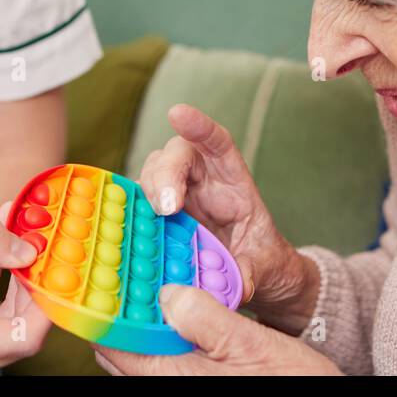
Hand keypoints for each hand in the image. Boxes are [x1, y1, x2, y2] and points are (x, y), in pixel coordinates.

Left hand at [94, 283, 339, 374]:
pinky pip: (165, 354)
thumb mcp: (250, 342)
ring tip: (150, 280)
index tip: (94, 279)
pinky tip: (179, 304)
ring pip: (145, 349)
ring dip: (143, 318)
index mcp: (174, 377)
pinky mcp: (197, 381)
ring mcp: (183, 382)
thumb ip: (204, 317)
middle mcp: (171, 382)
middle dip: (120, 312)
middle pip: (123, 348)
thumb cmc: (290, 380)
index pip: (115, 346)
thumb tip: (166, 294)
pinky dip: (163, 329)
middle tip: (123, 271)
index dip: (100, 312)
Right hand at [138, 103, 316, 329]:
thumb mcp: (263, 265)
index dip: (198, 126)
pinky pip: (141, 203)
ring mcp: (179, 194)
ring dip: (150, 190)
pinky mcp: (160, 214)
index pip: (217, 143)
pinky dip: (133, 211)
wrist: (251, 274)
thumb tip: (238, 283)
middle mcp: (202, 180)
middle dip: (167, 173)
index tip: (177, 113)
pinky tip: (133, 226)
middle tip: (167, 206)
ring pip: (154, 173)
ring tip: (156, 217)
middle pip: (177, 156)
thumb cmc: (259, 258)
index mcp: (233, 181)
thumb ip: (250, 270)